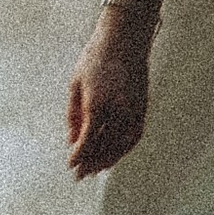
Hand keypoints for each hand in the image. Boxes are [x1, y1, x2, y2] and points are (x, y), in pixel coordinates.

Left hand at [66, 11, 151, 178]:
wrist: (125, 38)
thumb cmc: (95, 58)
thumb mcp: (75, 84)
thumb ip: (73, 115)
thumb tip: (71, 140)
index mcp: (97, 103)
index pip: (87, 141)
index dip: (78, 157)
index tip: (71, 166)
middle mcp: (117, 110)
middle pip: (104, 147)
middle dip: (91, 163)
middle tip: (80, 175)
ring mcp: (133, 109)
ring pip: (120, 145)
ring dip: (108, 160)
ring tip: (96, 169)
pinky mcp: (143, 107)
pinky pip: (134, 136)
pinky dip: (124, 149)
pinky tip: (114, 155)